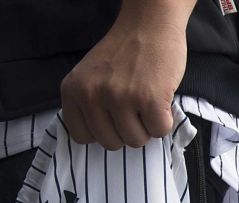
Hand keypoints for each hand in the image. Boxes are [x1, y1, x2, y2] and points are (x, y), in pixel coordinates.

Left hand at [61, 1, 192, 149]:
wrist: (150, 24)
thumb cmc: (125, 52)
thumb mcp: (91, 77)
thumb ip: (89, 105)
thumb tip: (104, 139)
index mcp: (73, 91)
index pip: (82, 137)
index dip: (103, 131)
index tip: (113, 117)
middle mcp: (92, 95)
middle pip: (111, 143)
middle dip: (127, 130)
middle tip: (135, 107)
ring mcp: (120, 98)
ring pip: (136, 141)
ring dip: (147, 127)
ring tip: (148, 102)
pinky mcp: (149, 99)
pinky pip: (159, 131)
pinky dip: (165, 121)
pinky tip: (161, 101)